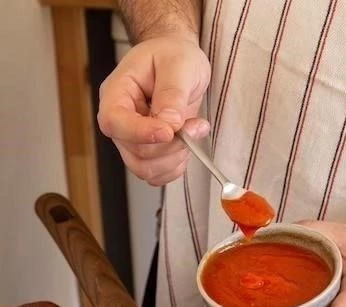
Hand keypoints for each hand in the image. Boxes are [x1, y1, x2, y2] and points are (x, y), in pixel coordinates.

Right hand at [97, 36, 210, 185]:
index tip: (169, 131)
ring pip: (145, 169)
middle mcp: (119, 122)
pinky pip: (156, 175)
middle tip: (196, 124)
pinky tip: (185, 146)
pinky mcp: (145, 155)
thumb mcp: (179, 64)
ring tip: (192, 132)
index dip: (141, 133)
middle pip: (135, 152)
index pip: (114, 122)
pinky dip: (175, 167)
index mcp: (116, 93)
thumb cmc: (173, 57)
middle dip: (171, 145)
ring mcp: (130, 141)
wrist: (177, 63)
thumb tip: (169, 124)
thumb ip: (172, 94)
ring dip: (175, 158)